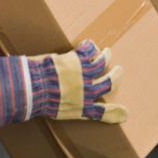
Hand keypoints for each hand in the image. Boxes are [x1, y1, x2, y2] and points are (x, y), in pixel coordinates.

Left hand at [0, 39, 127, 129]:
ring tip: (107, 52)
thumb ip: (66, 107)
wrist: (31, 87)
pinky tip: (88, 44)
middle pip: (110, 84)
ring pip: (104, 63)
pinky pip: (91, 50)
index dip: (116, 113)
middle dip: (117, 76)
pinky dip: (91, 46)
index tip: (126, 113)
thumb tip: (65, 105)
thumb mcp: (54, 111)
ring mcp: (84, 75)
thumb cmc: (37, 100)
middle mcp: (86, 93)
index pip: (102, 114)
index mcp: (80, 109)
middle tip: (119, 71)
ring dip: (106, 56)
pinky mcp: (79, 60)